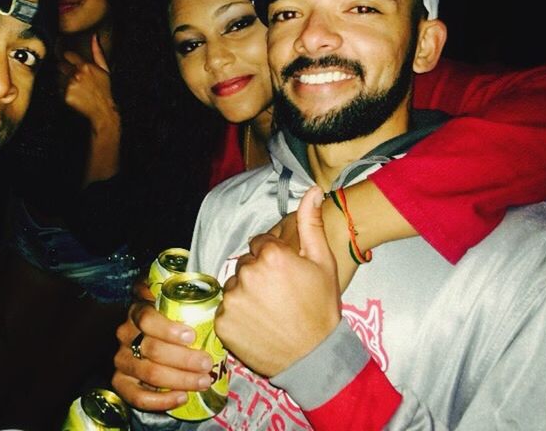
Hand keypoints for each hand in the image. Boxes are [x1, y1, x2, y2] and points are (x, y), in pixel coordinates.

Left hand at [59, 34, 118, 128]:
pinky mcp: (66, 95)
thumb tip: (94, 37)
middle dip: (65, 70)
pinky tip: (75, 95)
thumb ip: (98, 52)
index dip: (67, 57)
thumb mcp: (104, 69)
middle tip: (74, 77)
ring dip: (65, 81)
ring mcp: (70, 85)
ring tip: (77, 88)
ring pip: (60, 78)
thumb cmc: (104, 89)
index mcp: (85, 66)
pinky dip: (65, 92)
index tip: (67, 58)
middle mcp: (76, 74)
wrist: (102, 108)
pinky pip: (60, 90)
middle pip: (62, 66)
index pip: (68, 56)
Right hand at [111, 298, 215, 411]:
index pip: (146, 318)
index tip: (191, 336)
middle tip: (206, 363)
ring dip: (179, 379)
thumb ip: (185, 298)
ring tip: (203, 381)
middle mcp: (125, 335)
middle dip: (183, 358)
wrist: (153, 347)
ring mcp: (122, 360)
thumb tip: (214, 290)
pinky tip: (182, 397)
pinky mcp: (120, 383)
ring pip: (149, 373)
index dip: (168, 329)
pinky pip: (138, 397)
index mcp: (137, 312)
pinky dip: (162, 400)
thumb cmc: (172, 324)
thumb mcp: (175, 307)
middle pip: (152, 348)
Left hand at [215, 186, 342, 376]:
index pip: (261, 243)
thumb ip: (311, 223)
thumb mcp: (323, 262)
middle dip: (259, 274)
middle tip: (279, 295)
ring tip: (269, 311)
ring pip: (235, 285)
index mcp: (271, 255)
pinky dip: (238, 315)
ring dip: (247, 293)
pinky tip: (257, 324)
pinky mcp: (222, 322)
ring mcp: (232, 298)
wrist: (314, 356)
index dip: (274, 258)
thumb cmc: (321, 307)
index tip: (286, 275)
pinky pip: (226, 309)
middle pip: (246, 264)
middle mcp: (247, 273)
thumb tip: (311, 190)